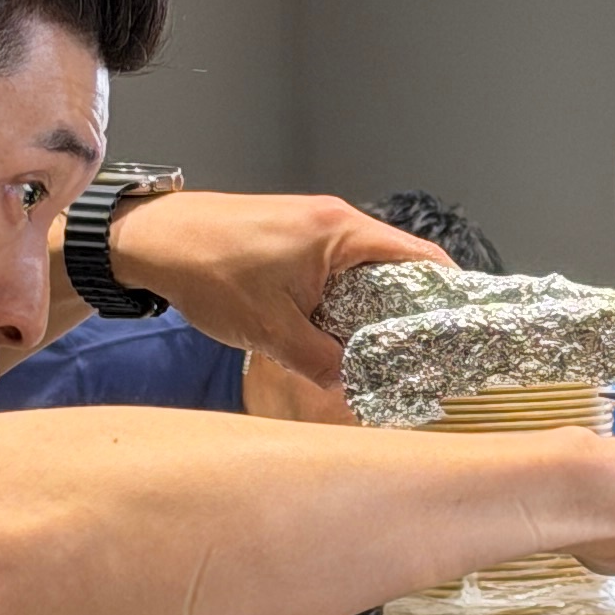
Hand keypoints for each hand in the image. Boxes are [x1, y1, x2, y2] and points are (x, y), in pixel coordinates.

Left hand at [106, 192, 444, 385]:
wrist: (149, 240)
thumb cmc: (206, 271)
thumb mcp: (270, 330)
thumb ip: (320, 362)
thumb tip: (356, 391)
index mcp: (342, 233)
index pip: (421, 260)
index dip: (450, 295)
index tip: (465, 332)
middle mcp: (336, 223)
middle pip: (399, 267)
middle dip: (414, 311)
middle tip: (428, 357)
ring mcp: (314, 228)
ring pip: (366, 273)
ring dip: (375, 310)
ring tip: (387, 356)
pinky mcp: (293, 241)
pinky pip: (338, 272)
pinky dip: (346, 302)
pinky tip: (341, 337)